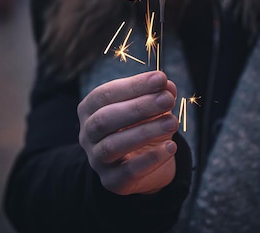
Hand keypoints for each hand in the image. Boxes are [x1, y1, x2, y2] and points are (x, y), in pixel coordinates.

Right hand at [77, 71, 178, 195]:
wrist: (144, 162)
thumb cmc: (142, 124)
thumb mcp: (150, 106)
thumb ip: (158, 93)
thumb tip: (168, 87)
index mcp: (90, 109)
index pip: (105, 94)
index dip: (134, 86)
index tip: (161, 78)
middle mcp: (87, 134)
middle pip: (104, 119)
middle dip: (138, 107)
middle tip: (167, 100)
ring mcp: (96, 159)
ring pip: (112, 146)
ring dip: (144, 132)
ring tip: (172, 122)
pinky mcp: (111, 181)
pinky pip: (128, 172)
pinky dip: (151, 159)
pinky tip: (171, 147)